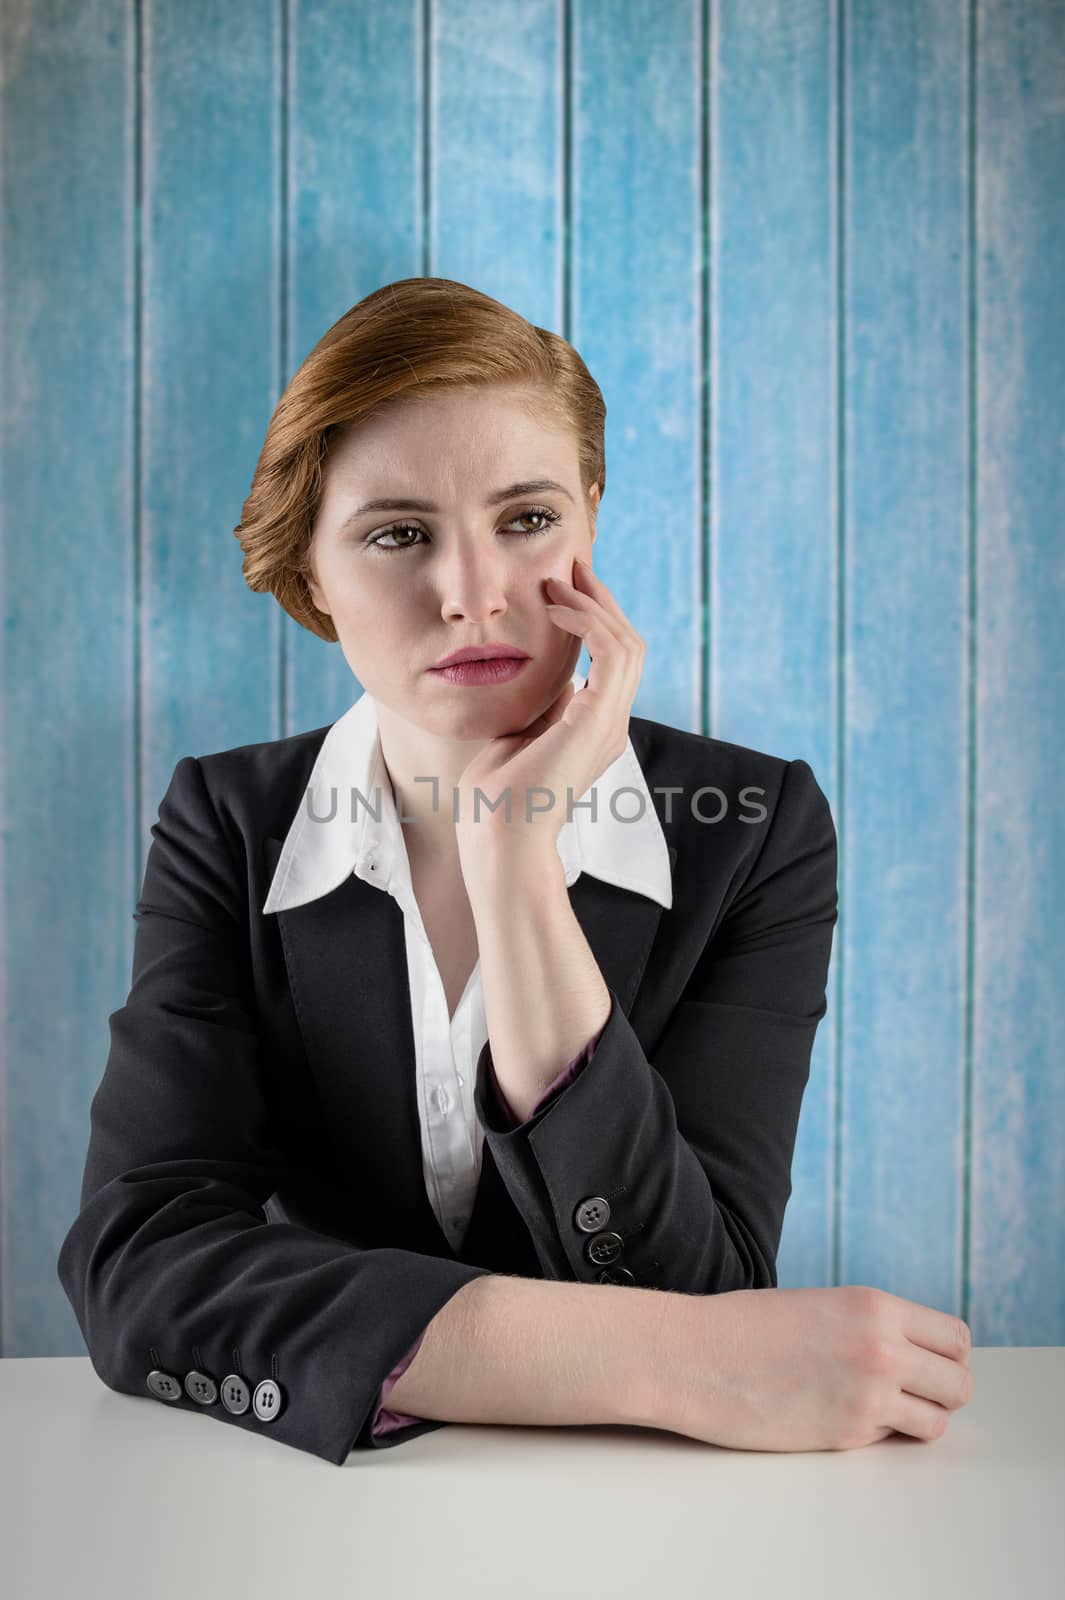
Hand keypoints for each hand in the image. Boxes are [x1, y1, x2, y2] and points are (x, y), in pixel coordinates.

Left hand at [454, 557, 646, 866]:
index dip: (591, 618)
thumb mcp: (517, 734)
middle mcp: (610, 725)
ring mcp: (610, 724)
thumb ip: (537, 707)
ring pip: (627, 644)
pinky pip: (612, 653)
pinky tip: (557, 606)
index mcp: (594, 729)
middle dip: (599, 601)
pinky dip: (589, 621)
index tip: (561, 585)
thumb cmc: (494, 798)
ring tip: (561, 579)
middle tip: (570, 565)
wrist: (498, 836)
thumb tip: (541, 678)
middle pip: (626, 645)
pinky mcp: (600, 720)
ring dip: (595, 604)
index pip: (609, 660)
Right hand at [651, 1284, 973, 1451]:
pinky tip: (844, 1417)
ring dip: (919, 1418)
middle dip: (941, 1391)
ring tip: (881, 1410)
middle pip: (959, 1382)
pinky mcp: (848, 1434)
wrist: (695, 1356)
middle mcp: (882, 1347)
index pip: (955, 1337)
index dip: (944, 1355)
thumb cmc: (746, 1328)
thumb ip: (871, 1326)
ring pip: (939, 1420)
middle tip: (909, 1392)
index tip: (924, 1363)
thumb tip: (912, 1355)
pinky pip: (894, 1439)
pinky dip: (881, 1435)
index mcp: (874, 1306)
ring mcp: (868, 1394)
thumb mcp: (822, 1306)